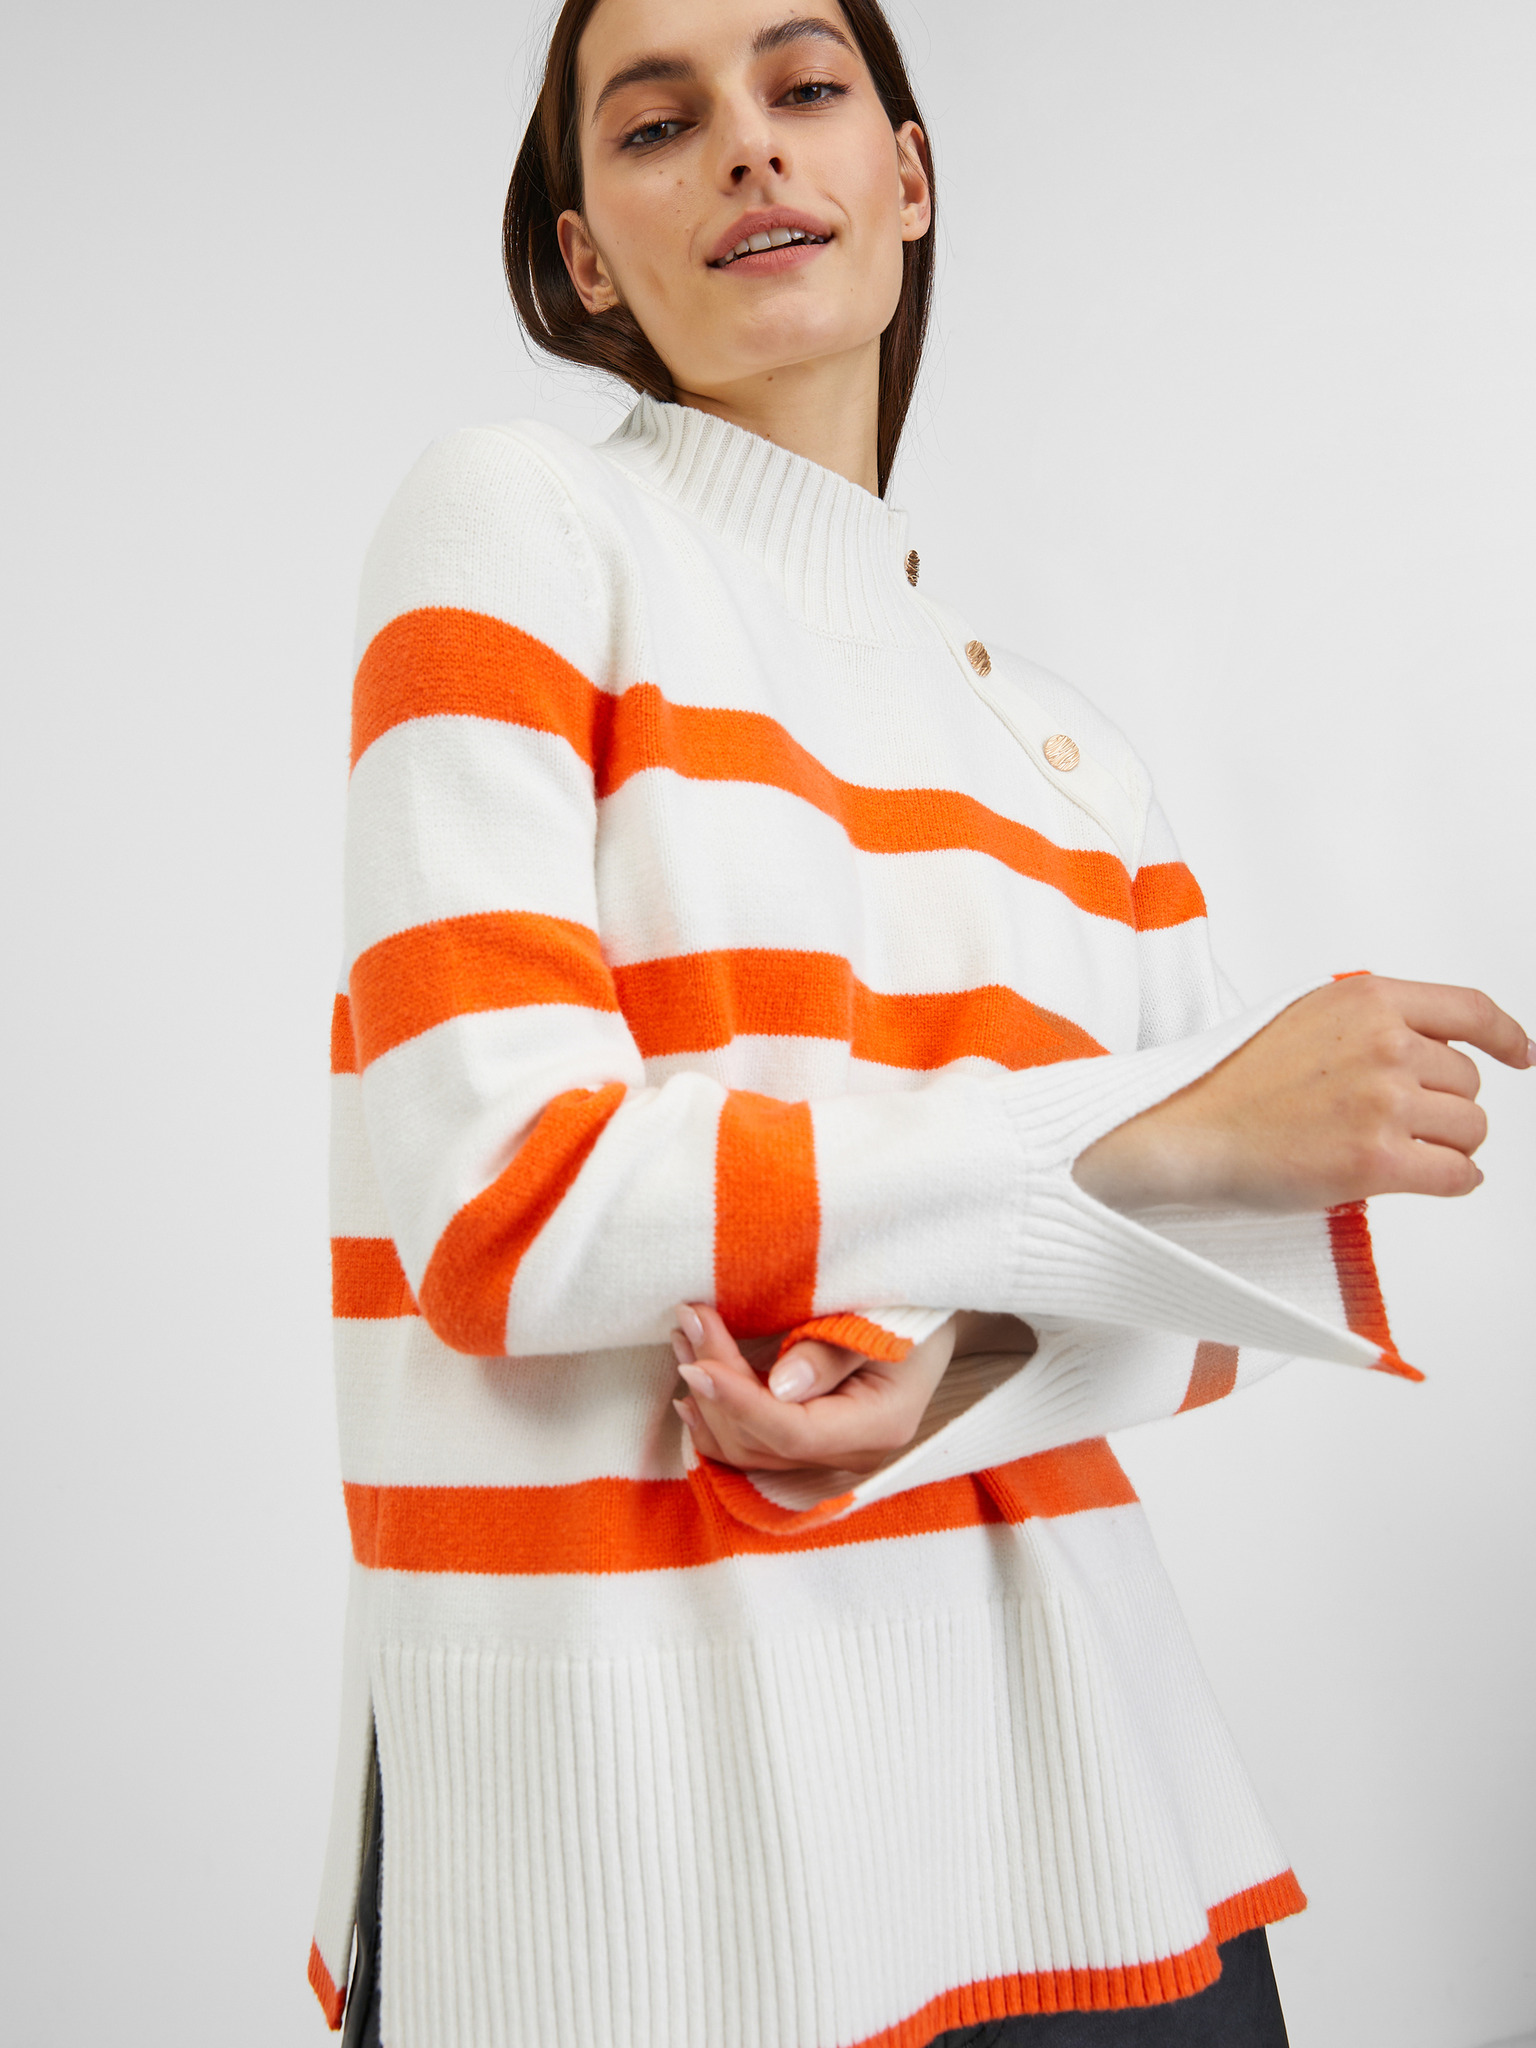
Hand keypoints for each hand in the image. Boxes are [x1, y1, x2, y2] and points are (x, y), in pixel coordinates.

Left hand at [671, 1304, 959, 1475]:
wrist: (932, 1318)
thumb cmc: (915, 1309)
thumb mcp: (885, 1319)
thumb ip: (832, 1353)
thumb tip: (779, 1387)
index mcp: (880, 1425)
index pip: (793, 1431)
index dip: (739, 1401)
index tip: (696, 1362)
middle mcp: (851, 1454)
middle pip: (762, 1441)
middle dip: (715, 1384)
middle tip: (687, 1319)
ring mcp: (830, 1455)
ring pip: (749, 1449)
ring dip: (708, 1398)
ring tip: (683, 1340)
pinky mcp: (810, 1445)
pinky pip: (753, 1447)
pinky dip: (718, 1418)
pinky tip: (694, 1390)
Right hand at [1074, 975, 1532, 1213]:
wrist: (1182, 1130)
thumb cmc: (1227, 1082)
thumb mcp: (1300, 1019)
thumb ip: (1365, 1022)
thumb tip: (1426, 1048)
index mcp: (1366, 1001)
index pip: (1469, 1011)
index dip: (1505, 1038)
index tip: (1520, 1056)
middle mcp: (1384, 1045)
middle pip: (1468, 1082)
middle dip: (1444, 1106)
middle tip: (1399, 1125)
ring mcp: (1383, 1102)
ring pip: (1470, 1129)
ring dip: (1447, 1145)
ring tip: (1400, 1152)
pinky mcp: (1377, 1161)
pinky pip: (1458, 1174)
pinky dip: (1453, 1180)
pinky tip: (1425, 1179)